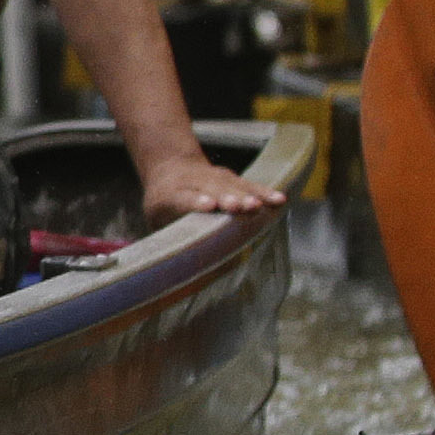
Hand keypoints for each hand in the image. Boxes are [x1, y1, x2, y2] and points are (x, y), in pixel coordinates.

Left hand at [137, 149, 281, 225]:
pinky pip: (249, 185)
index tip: (209, 205)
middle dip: (226, 198)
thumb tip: (179, 269)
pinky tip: (279, 200)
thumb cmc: (164, 203)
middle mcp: (194, 182)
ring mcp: (214, 178)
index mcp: (170, 194)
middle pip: (212, 190)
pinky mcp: (231, 178)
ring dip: (246, 196)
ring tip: (258, 206)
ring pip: (232, 186)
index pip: (183, 197)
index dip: (196, 202)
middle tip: (238, 207)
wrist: (171, 165)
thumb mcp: (156, 218)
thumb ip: (168, 237)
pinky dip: (264, 193)